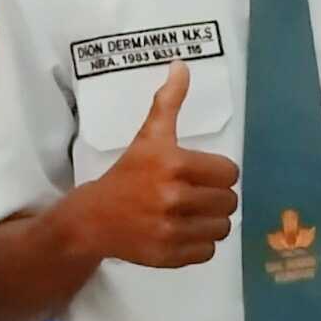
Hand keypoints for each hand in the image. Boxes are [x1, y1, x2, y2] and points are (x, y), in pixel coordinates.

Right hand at [61, 64, 242, 267]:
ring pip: (222, 228)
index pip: (229, 172)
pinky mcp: (169, 256)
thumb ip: (168, 102)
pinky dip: (200, 244)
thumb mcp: (148, 137)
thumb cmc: (126, 174)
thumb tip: (181, 65)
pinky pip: (208, 251)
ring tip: (193, 214)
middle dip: (216, 197)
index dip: (219, 172)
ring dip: (212, 221)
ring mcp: (171, 230)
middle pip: (229, 201)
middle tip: (197, 194)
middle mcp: (173, 198)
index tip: (202, 173)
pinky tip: (184, 232)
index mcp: (173, 164)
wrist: (91, 219)